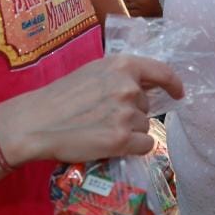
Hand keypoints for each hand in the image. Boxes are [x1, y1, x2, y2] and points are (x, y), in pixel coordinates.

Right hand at [0, 55, 183, 164]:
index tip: (178, 93)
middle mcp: (128, 87)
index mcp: (122, 65)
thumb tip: (146, 88)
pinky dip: (133, 148)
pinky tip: (111, 145)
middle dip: (132, 113)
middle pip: (147, 106)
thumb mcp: (93, 73)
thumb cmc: (60, 97)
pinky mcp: (121, 140)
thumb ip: (120, 76)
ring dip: (129, 131)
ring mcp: (126, 114)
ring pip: (145, 127)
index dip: (173, 84)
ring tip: (100, 130)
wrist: (36, 122)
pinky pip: (145, 145)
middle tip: (103, 117)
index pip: (162, 72)